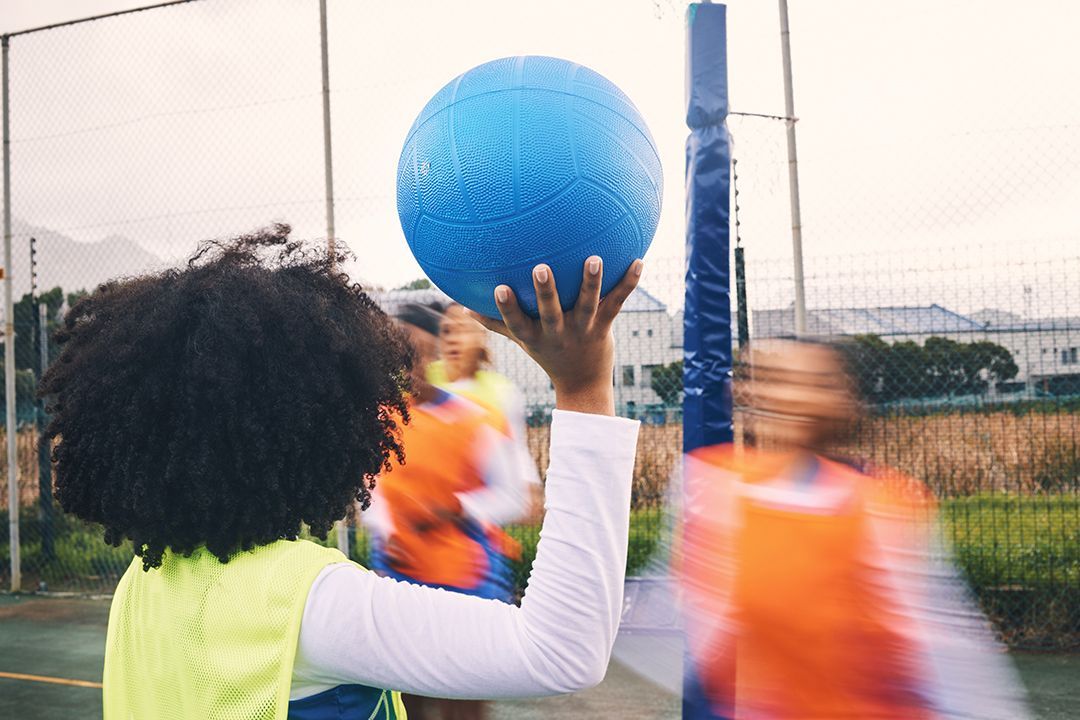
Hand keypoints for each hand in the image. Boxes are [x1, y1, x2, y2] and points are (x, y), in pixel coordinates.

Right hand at [471, 256, 642, 415]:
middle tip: (540, 269)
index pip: (517, 323)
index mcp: (535, 336)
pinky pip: (616, 303)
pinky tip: (638, 262)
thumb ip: (494, 322)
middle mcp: (558, 333)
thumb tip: (462, 307)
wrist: (583, 384)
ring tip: (595, 259)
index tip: (498, 288)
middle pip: (551, 313)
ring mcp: (583, 330)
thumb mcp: (521, 340)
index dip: (507, 308)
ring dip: (590, 282)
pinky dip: (627, 283)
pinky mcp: (604, 327)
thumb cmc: (548, 354)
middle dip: (545, 292)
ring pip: (588, 305)